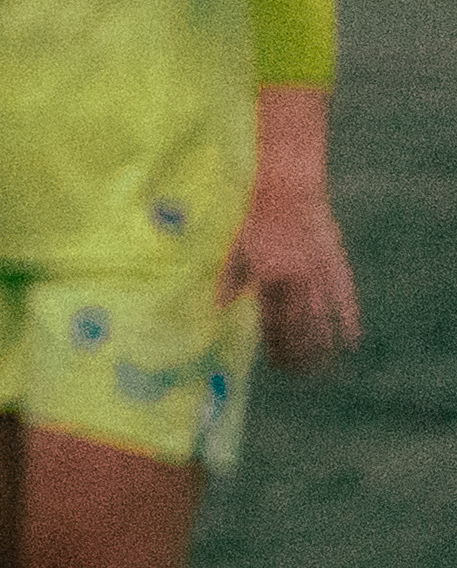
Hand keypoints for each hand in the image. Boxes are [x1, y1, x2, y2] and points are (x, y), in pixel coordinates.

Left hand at [227, 183, 363, 372]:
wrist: (288, 193)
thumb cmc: (257, 220)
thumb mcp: (237, 250)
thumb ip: (229, 281)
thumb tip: (216, 309)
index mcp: (266, 278)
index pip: (272, 324)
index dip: (275, 348)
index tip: (276, 366)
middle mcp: (293, 280)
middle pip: (298, 328)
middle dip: (298, 354)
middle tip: (299, 374)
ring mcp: (318, 274)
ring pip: (322, 320)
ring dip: (322, 347)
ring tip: (322, 368)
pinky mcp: (337, 266)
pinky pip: (345, 301)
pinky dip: (349, 322)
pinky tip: (351, 342)